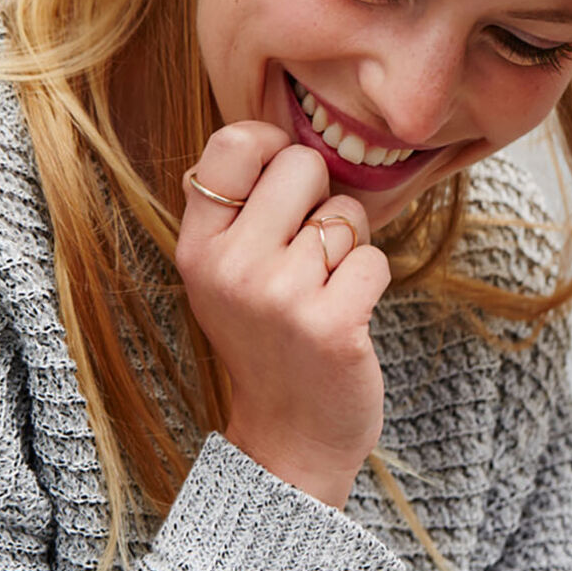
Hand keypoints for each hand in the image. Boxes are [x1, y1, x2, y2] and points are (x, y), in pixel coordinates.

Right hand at [177, 121, 391, 507]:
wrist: (288, 436)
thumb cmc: (266, 339)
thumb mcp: (224, 274)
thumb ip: (240, 209)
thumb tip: (287, 133)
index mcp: (196, 247)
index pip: (232, 143)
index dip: (270, 147)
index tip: (281, 185)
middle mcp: (230, 266)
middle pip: (300, 164)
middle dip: (319, 197)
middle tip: (306, 252)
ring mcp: (279, 296)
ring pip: (346, 213)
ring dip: (348, 247)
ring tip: (322, 290)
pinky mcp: (331, 325)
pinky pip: (374, 258)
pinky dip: (370, 282)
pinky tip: (344, 315)